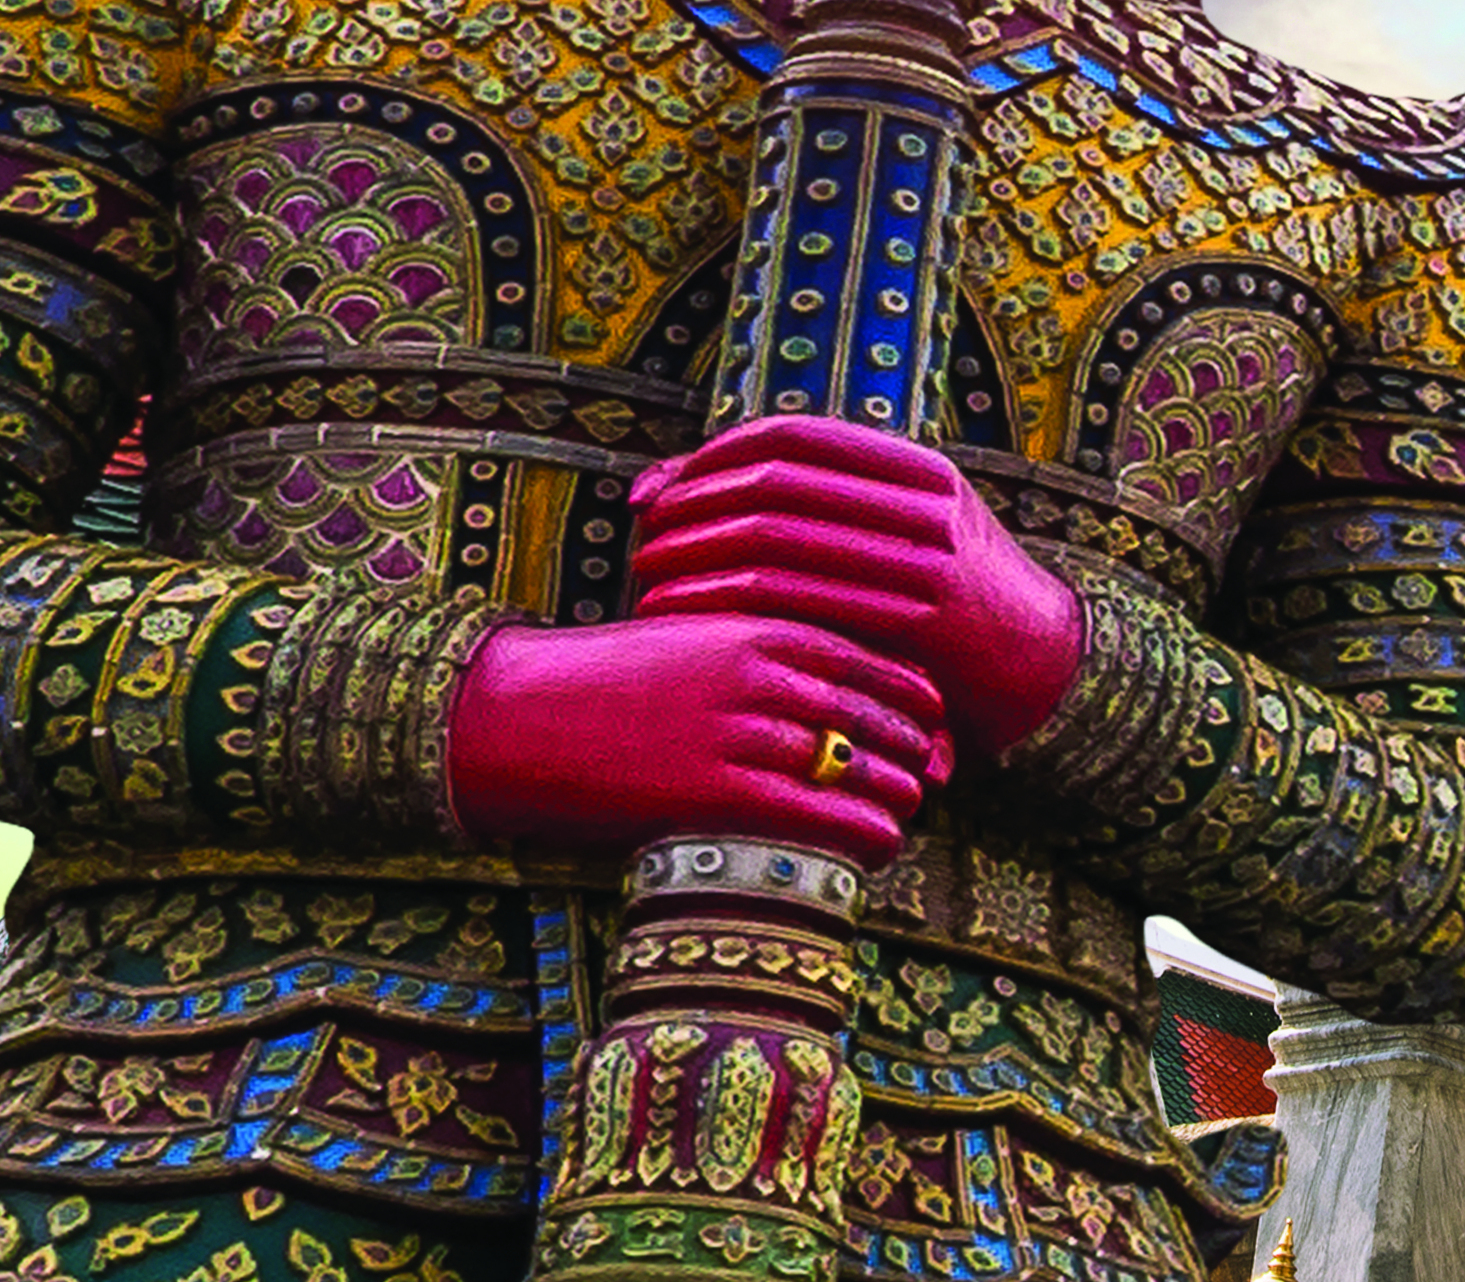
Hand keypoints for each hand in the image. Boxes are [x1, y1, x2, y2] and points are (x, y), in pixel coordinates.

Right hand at [446, 610, 945, 859]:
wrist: (520, 714)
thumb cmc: (610, 677)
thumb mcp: (696, 634)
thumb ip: (760, 645)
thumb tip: (824, 680)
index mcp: (760, 623)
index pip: (871, 656)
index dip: (916, 692)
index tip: (941, 714)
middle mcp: (760, 675)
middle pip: (872, 712)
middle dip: (918, 743)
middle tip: (944, 767)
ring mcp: (738, 733)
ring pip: (851, 765)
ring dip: (897, 789)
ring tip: (915, 807)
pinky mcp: (713, 791)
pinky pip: (812, 815)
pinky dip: (859, 829)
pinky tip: (884, 842)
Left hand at [630, 415, 1084, 758]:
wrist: (1043, 664)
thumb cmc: (947, 597)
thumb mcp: (908, 528)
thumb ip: (824, 505)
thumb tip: (681, 479)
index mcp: (919, 468)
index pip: (794, 437)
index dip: (715, 456)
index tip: (661, 490)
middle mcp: (927, 506)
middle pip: (777, 487)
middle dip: (694, 510)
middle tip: (642, 540)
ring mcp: (929, 563)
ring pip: (780, 544)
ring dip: (698, 558)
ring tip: (650, 580)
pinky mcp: (921, 626)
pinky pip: (801, 604)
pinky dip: (729, 607)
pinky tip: (689, 621)